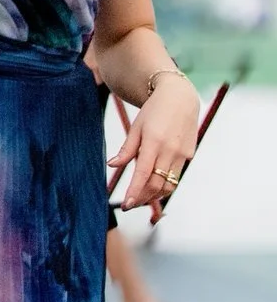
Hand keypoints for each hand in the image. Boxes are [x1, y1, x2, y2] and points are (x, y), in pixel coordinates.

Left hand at [108, 76, 199, 216]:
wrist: (180, 97)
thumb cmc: (154, 111)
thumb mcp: (136, 127)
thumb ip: (126, 149)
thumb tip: (112, 166)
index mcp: (154, 142)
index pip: (143, 174)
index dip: (134, 191)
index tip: (126, 204)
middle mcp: (170, 150)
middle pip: (157, 184)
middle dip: (142, 198)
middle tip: (129, 204)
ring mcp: (182, 153)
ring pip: (169, 184)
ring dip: (154, 196)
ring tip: (140, 199)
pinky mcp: (189, 155)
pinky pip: (176, 176)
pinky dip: (164, 185)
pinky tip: (153, 187)